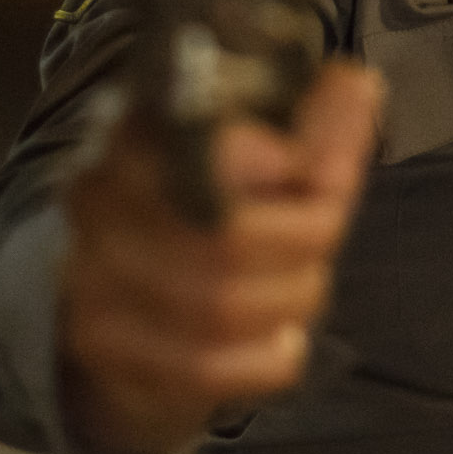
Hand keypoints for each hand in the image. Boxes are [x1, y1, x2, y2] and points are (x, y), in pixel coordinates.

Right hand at [56, 58, 382, 453]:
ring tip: (305, 286)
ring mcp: (94, 278)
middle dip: (300, 240)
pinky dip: (263, 357)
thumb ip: (315, 131)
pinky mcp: (106, 348)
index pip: (190, 138)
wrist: (132, 301)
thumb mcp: (270, 162)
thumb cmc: (214, 214)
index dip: (254, 158)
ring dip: (288, 299)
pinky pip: (205, 368)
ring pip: (215, 306)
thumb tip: (358, 85)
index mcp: (138, 131)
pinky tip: (279, 338)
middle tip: (325, 232)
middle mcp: (102, 199)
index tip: (302, 166)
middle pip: (220, 234)